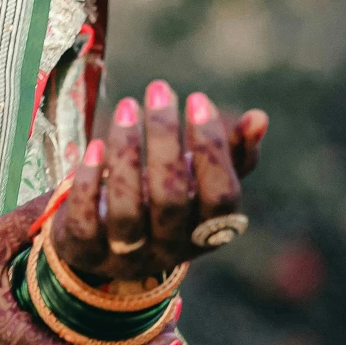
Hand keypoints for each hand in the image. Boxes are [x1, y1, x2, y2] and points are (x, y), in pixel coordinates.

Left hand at [55, 82, 266, 285]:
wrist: (108, 244)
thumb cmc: (166, 200)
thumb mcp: (201, 181)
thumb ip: (231, 154)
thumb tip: (259, 118)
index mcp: (208, 231)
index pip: (221, 196)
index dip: (213, 149)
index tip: (198, 99)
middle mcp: (170, 248)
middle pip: (170, 198)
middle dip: (164, 139)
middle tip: (159, 89)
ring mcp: (126, 254)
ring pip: (127, 209)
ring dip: (126, 154)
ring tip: (128, 106)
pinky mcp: (86, 251)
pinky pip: (86, 223)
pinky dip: (88, 183)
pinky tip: (95, 146)